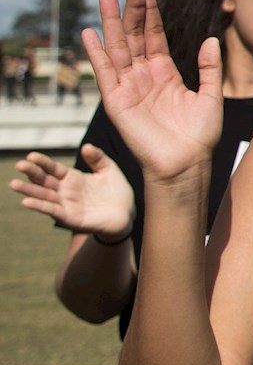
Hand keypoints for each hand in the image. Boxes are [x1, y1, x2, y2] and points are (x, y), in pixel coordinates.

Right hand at [13, 145, 134, 240]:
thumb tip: (86, 146)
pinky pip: (52, 211)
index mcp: (72, 178)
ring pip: (43, 196)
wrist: (126, 214)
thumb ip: (98, 158)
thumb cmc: (117, 191)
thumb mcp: (110, 170)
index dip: (43, 162)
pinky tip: (27, 201)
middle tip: (19, 165)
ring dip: (29, 190)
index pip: (53, 168)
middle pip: (44, 180)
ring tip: (14, 184)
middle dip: (31, 173)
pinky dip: (40, 206)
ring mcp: (66, 204)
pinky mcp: (69, 218)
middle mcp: (65, 191)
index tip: (31, 155)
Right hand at [81, 0, 220, 183]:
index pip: (155, 35)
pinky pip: (105, 74)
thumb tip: (211, 39)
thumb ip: (209, 68)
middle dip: (132, 9)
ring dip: (111, 23)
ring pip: (118, 48)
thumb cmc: (199, 136)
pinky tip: (90, 34)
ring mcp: (129, 87)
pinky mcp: (117, 102)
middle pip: (135, 36)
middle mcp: (144, 76)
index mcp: (165, 73)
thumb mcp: (211, 96)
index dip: (151, 12)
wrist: (187, 164)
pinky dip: (97, 54)